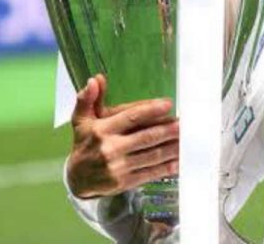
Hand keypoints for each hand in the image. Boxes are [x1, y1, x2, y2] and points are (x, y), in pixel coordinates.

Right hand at [67, 74, 179, 198]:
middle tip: (184, 123)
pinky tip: (179, 161)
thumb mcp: (81, 120)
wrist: (76, 179)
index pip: (131, 117)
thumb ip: (88, 99)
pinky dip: (166, 168)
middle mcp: (110, 148)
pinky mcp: (124, 183)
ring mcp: (118, 167)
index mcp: (102, 130)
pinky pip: (150, 173)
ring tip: (186, 139)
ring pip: (152, 155)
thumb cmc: (84, 144)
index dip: (151, 110)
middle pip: (146, 137)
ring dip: (172, 148)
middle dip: (168, 130)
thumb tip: (95, 80)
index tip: (168, 104)